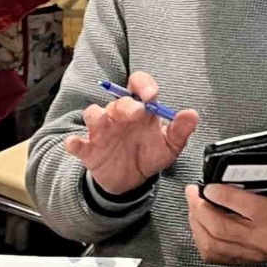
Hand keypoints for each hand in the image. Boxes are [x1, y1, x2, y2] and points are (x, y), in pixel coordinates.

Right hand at [63, 72, 198, 196]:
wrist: (131, 181)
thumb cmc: (149, 155)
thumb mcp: (170, 145)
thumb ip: (180, 130)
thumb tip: (192, 114)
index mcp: (141, 110)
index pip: (138, 84)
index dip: (143, 85)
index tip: (151, 95)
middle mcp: (120, 116)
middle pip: (118, 101)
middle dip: (126, 105)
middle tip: (137, 113)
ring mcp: (102, 131)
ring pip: (93, 113)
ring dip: (98, 116)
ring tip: (106, 123)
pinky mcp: (88, 149)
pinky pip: (77, 143)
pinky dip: (75, 142)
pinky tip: (77, 145)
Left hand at [185, 164, 266, 265]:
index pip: (247, 208)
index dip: (223, 196)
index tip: (210, 185)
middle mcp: (262, 238)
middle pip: (222, 227)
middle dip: (201, 208)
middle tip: (193, 191)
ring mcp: (251, 252)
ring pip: (214, 243)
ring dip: (197, 223)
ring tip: (193, 205)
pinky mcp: (243, 258)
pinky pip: (214, 255)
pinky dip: (201, 239)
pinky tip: (198, 224)